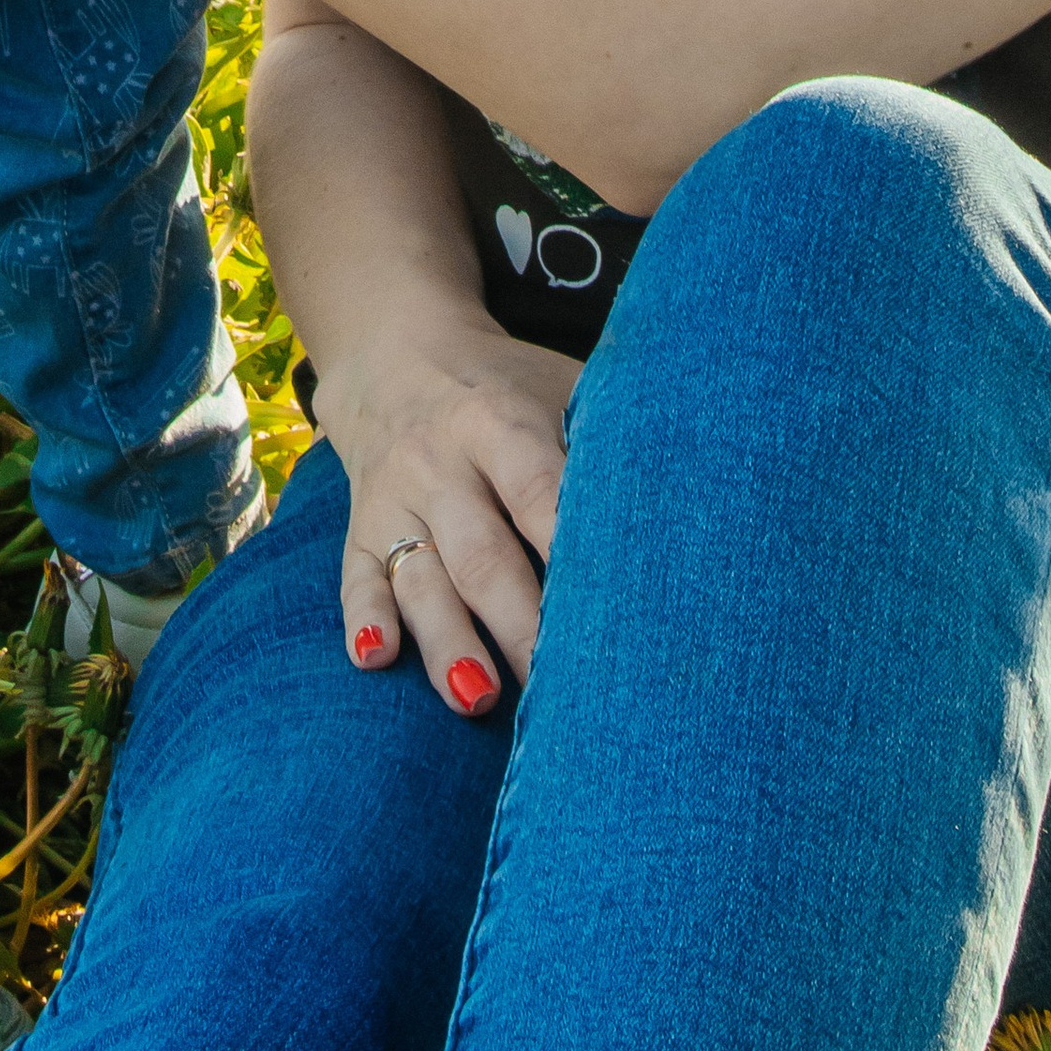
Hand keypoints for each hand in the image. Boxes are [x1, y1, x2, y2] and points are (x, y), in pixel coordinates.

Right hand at [317, 304, 581, 715]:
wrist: (396, 352)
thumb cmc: (507, 387)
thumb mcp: (555, 387)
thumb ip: (604, 436)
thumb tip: (696, 498)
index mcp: (499, 422)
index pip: (538, 490)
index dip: (569, 548)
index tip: (610, 610)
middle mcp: (441, 462)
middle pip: (482, 553)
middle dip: (519, 624)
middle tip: (561, 691)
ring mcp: (396, 498)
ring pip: (419, 577)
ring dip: (447, 639)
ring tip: (477, 699)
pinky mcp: (359, 528)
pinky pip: (355, 578)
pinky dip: (364, 621)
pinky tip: (376, 661)